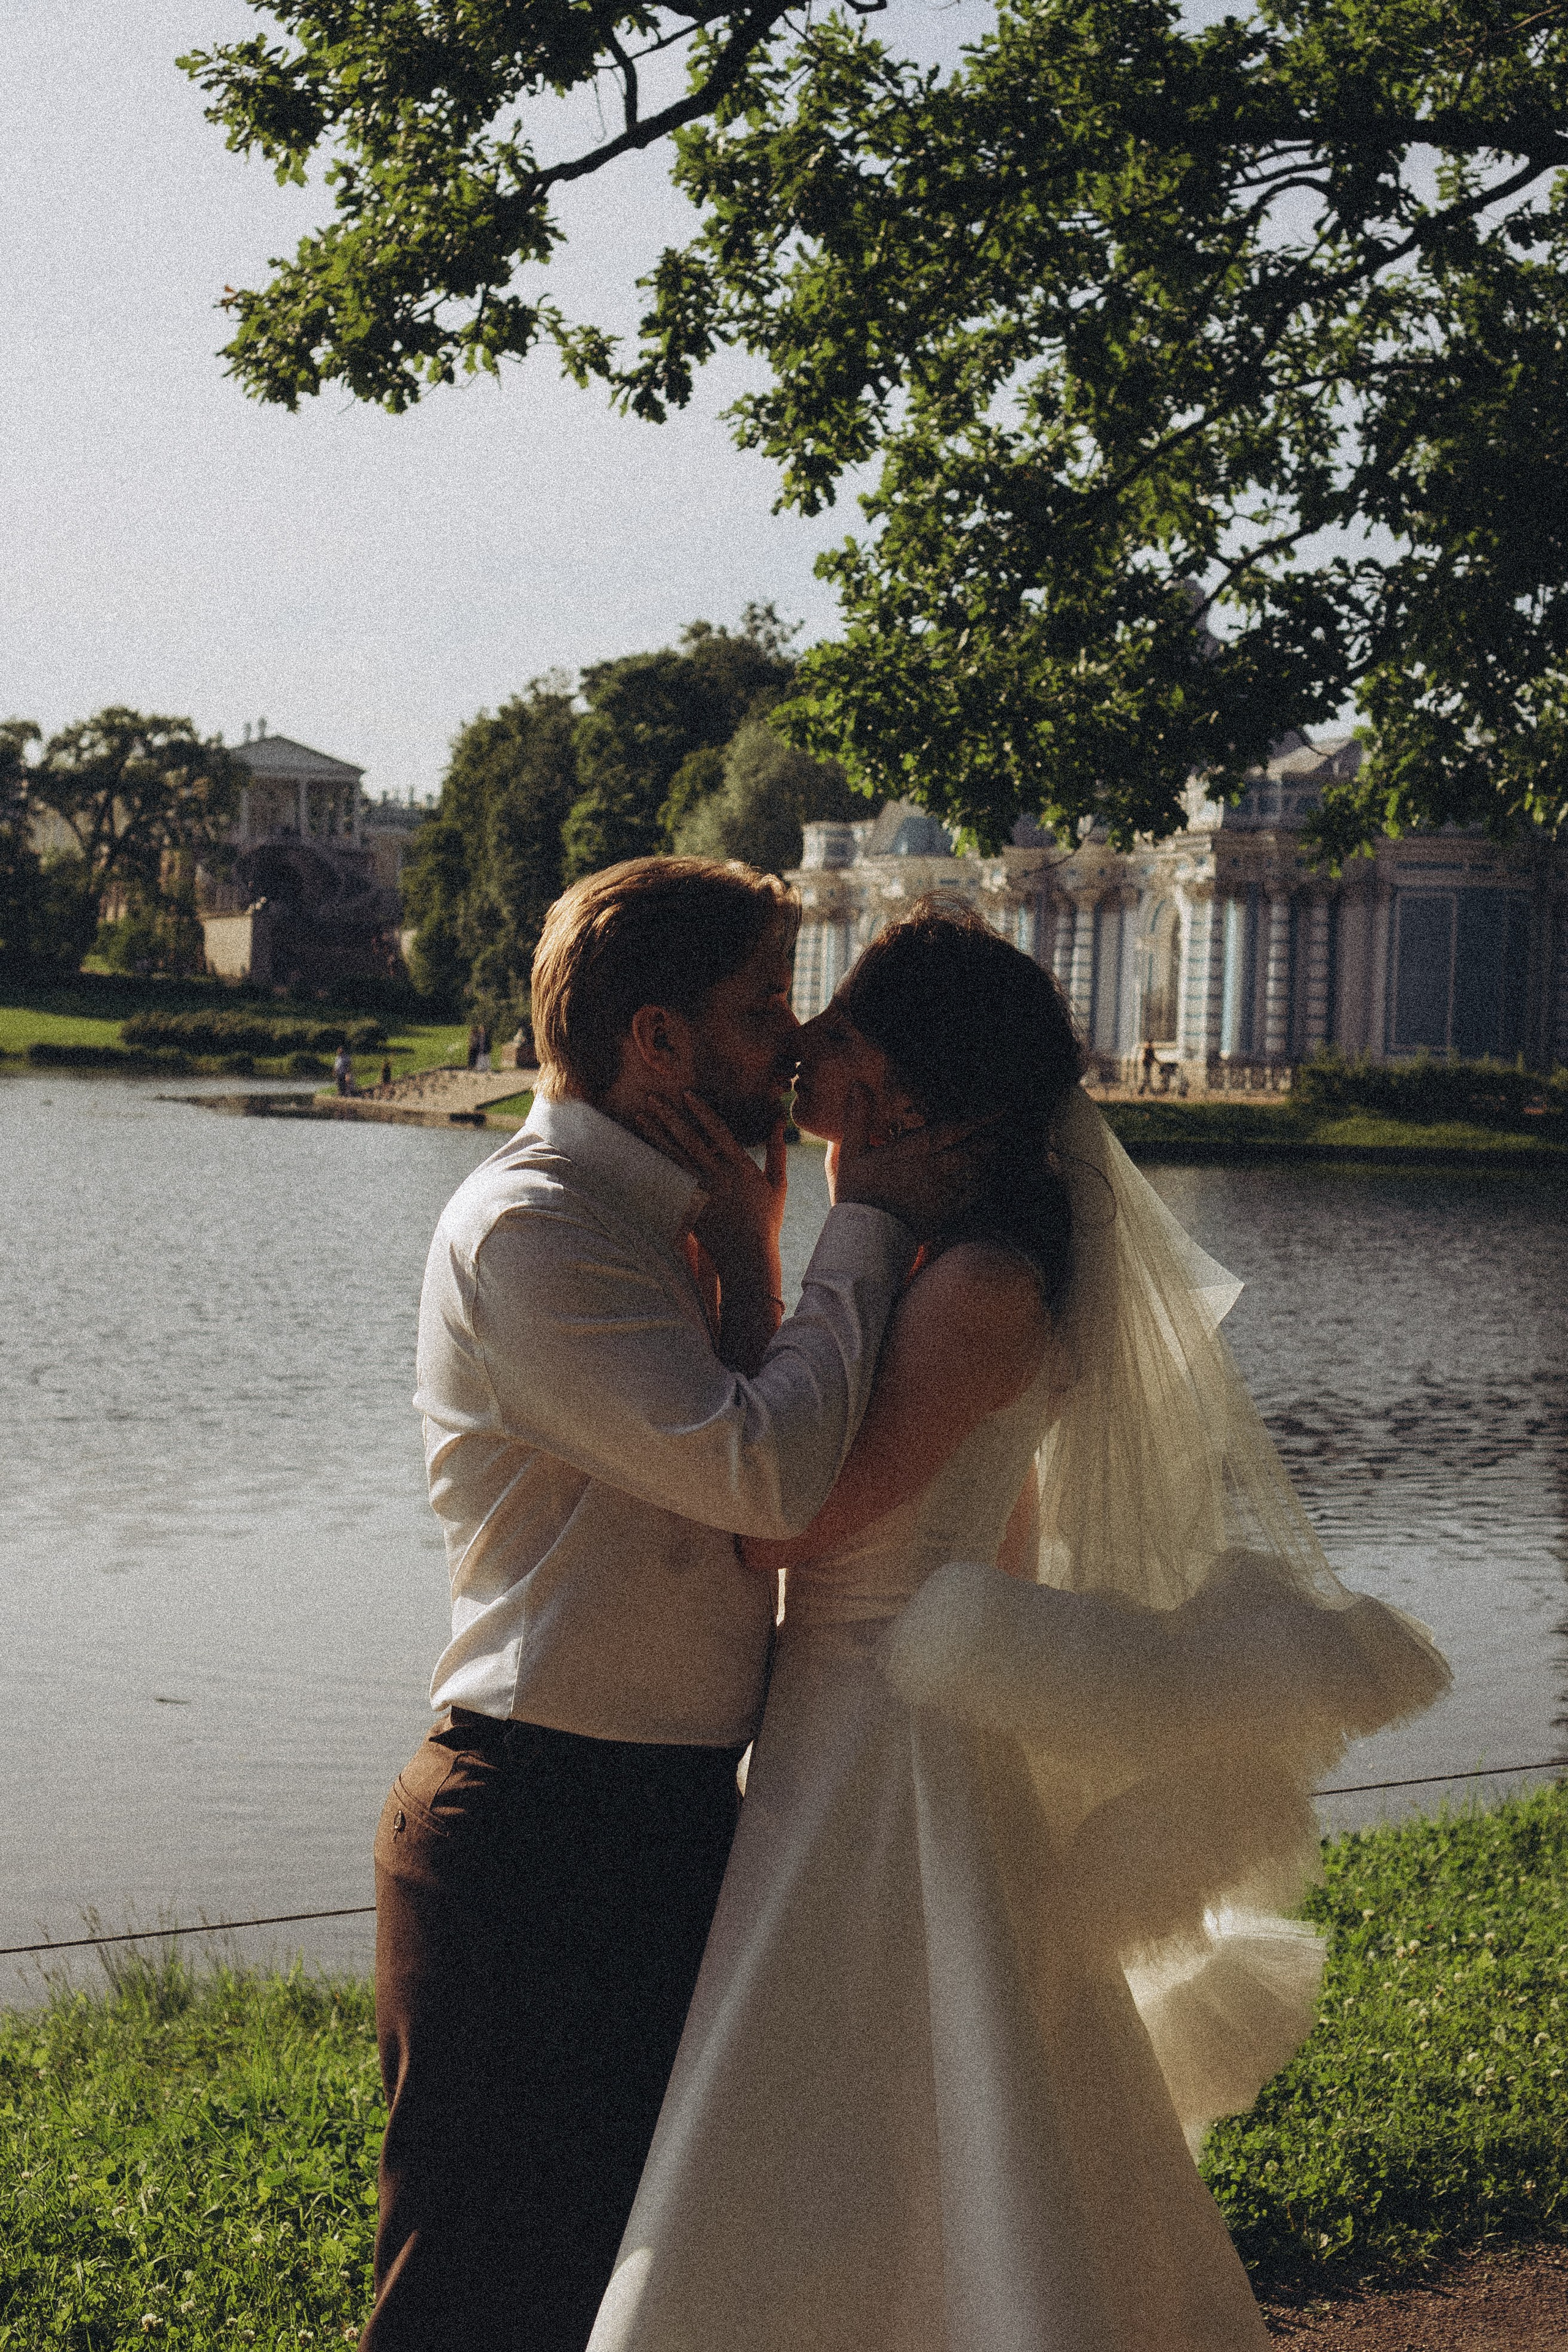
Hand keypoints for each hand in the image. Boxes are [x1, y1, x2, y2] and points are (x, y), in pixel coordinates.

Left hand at [632, 1092, 786, 1288]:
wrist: (747, 1257)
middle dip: (669, 1116)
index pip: (718, 1131)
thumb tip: (780, 1117)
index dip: (702, 1111)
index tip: (687, 1094)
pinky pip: (668, 1180)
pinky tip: (641, 1150)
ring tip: (640, 1117)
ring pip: (673, 1157)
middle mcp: (718, 1176)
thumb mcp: (777, 1183)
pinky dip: (654, 1163)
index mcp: (740, 1167)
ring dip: (655, 1136)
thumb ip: (777, 1149)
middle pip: (689, 1140)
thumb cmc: (766, 1219)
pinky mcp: (688, 1206)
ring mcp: (701, 1192)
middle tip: (652, 1097)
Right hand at [831, 1082, 990, 1241]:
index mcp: (915, 1151)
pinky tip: (985, 1179)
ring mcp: (944, 1192)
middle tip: (1000, 1132)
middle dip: (989, 1140)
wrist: (866, 1237)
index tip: (999, 1109)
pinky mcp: (946, 1213)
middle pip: (974, 1151)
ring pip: (977, 1172)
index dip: (979, 1119)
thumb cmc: (857, 1193)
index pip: (954, 1130)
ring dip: (989, 1161)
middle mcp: (935, 1169)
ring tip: (995, 1152)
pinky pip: (974, 1195)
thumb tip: (858, 1084)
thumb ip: (857, 1118)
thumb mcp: (850, 1153)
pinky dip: (983, 1184)